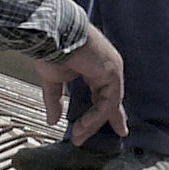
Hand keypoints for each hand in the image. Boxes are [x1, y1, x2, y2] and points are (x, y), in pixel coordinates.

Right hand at [37, 26, 127, 144]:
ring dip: (92, 123)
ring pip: (108, 105)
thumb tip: (52, 121)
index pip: (105, 94)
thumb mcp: (53, 80)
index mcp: (96, 67)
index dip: (107, 112)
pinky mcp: (112, 72)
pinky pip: (107, 102)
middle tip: (118, 133)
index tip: (118, 127)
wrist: (51, 33)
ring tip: (78, 136)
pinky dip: (94, 116)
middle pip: (110, 101)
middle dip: (109, 120)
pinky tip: (82, 125)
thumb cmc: (50, 48)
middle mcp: (107, 68)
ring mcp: (112, 69)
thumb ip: (55, 101)